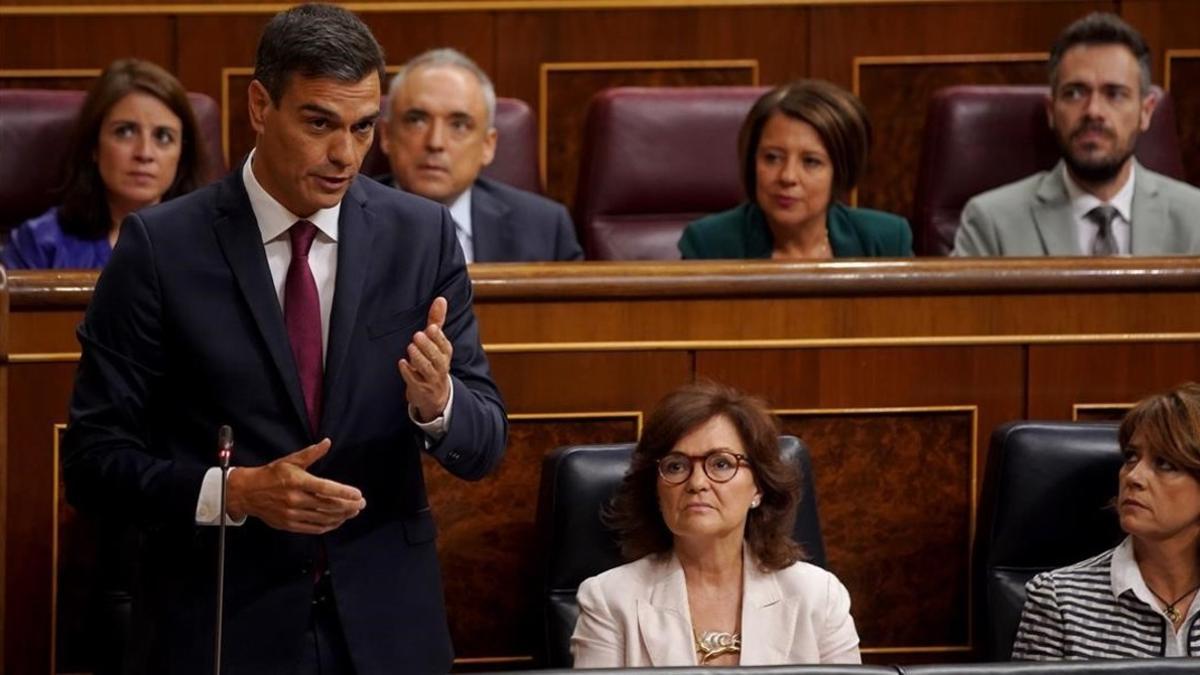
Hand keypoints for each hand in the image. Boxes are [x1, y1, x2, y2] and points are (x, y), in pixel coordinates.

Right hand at [226, 439, 365, 533]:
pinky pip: (313, 528)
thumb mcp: (290, 460)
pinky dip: (328, 526)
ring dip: (341, 517)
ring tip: (353, 512)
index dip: (344, 492)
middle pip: (328, 505)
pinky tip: (338, 521)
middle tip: (361, 504)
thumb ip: (311, 453)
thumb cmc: (271, 474)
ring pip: (323, 518)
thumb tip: (327, 442)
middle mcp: (295, 499)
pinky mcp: (289, 524)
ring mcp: (292, 514)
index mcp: (297, 481)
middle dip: (348, 506)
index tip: (358, 494)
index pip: (326, 488)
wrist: (247, 492)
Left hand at [398, 296, 452, 421]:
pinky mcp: (420, 388)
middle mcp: (441, 366)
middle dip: (428, 346)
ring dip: (418, 358)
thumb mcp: (436, 342)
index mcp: (445, 353)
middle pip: (437, 357)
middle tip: (418, 335)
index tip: (432, 328)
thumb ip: (437, 320)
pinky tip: (402, 363)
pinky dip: (408, 372)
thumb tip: (441, 299)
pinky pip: (415, 381)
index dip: (438, 338)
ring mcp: (431, 379)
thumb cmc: (434, 362)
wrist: (435, 395)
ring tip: (410, 348)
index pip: (445, 345)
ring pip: (427, 369)